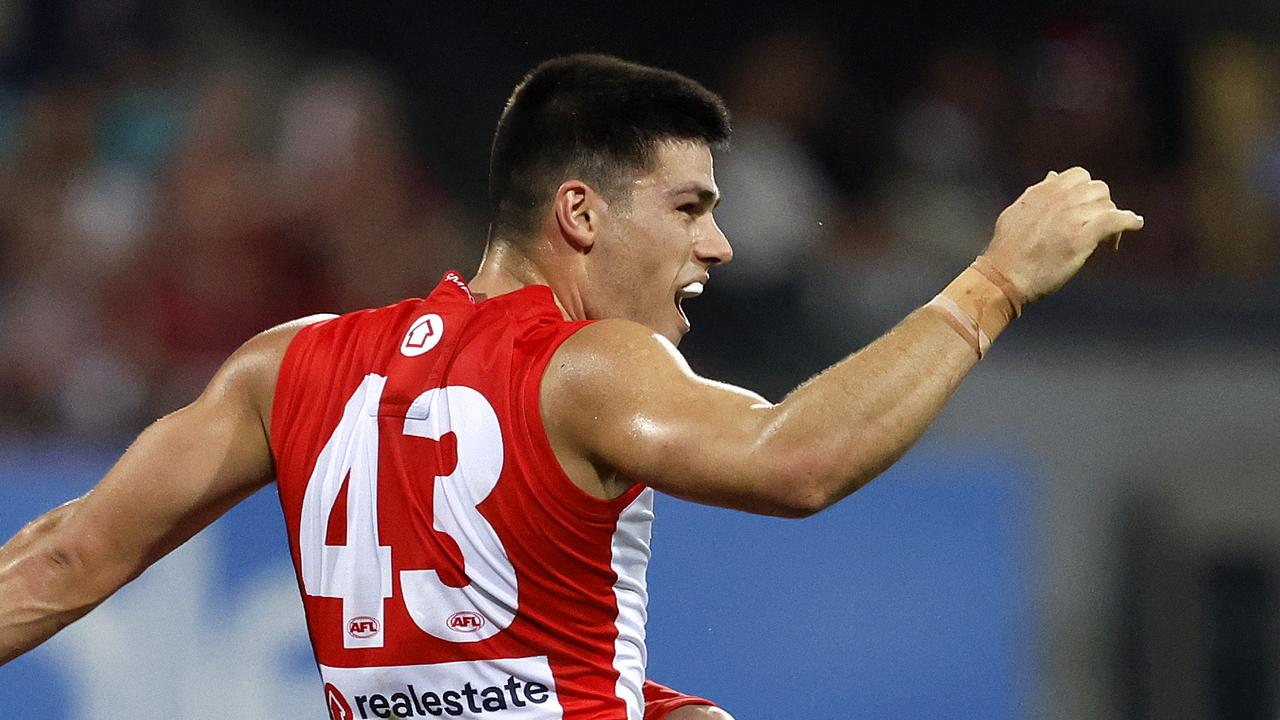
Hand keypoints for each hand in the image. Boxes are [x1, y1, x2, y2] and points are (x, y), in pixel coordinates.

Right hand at [982, 167, 1143, 302]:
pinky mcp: (1081, 238)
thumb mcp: (1017, 212)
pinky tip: (1136, 224)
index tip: (1085, 210)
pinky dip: (1130, 221)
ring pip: (1107, 205)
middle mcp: (1059, 199)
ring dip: (1112, 219)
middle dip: (1101, 206)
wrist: (1003, 276)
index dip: (1087, 191)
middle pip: (1098, 189)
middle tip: (1099, 229)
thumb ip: (1037, 193)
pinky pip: (1116, 220)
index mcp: (1043, 192)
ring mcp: (1071, 218)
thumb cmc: (1007, 251)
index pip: (1079, 176)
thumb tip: (1053, 176)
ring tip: (1107, 241)